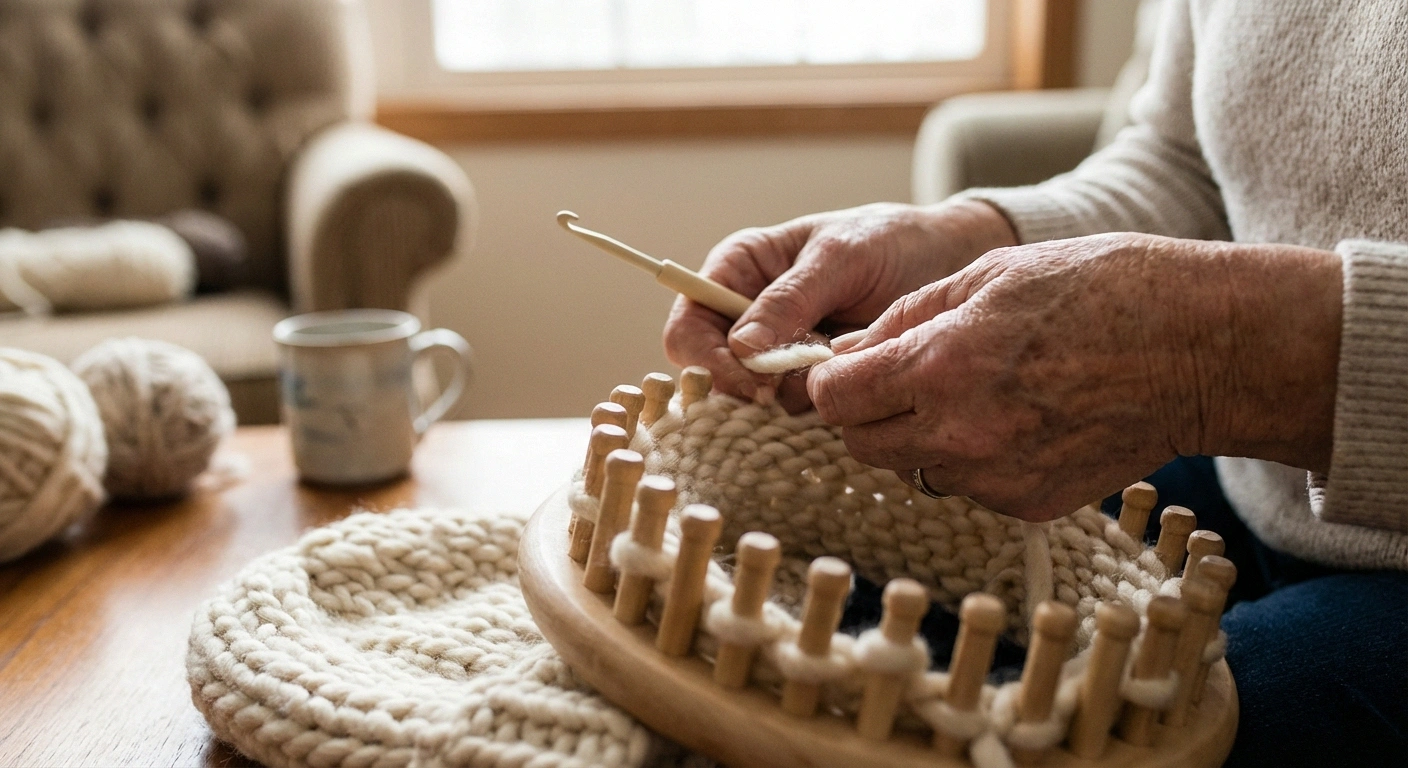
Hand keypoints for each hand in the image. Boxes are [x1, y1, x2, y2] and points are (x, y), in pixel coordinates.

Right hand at [663, 200, 1015, 407]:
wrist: (947, 262)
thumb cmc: (889, 241)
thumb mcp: (841, 258)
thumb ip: (790, 300)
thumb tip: (741, 349)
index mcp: (738, 270)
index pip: (689, 327)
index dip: (708, 360)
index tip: (754, 380)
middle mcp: (746, 314)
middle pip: (709, 371)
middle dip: (746, 385)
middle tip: (791, 388)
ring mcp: (776, 352)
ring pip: (751, 398)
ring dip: (788, 395)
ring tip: (836, 366)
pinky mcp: (808, 379)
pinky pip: (793, 408)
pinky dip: (817, 404)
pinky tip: (849, 379)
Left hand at [809, 233, 1341, 521]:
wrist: (1197, 348)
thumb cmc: (1099, 290)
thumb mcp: (988, 275)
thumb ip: (904, 319)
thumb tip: (846, 352)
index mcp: (938, 367)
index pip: (832, 400)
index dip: (831, 381)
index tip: (846, 368)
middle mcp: (958, 435)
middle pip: (861, 443)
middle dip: (867, 412)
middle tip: (903, 380)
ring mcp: (994, 478)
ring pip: (913, 468)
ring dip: (920, 438)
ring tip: (976, 393)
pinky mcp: (1028, 504)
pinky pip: (968, 487)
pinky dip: (973, 459)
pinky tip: (1017, 419)